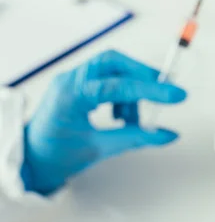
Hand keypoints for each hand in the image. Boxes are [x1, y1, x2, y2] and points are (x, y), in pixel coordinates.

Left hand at [22, 50, 186, 194]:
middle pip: (115, 62)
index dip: (150, 90)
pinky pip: (109, 79)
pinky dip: (123, 95)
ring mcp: (74, 80)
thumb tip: (167, 134)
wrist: (30, 160)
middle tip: (164, 93)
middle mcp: (70, 80)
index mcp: (70, 96)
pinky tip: (121, 117)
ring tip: (131, 121)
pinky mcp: (79, 84)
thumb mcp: (99, 149)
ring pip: (115, 70)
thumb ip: (136, 138)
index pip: (118, 86)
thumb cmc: (55, 155)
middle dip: (142, 76)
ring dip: (132, 91)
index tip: (176, 94)